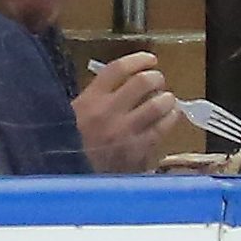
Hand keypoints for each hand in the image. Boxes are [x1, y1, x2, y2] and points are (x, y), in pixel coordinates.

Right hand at [74, 52, 182, 172]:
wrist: (70, 181)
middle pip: (143, 82)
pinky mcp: (138, 150)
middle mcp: (107, 112)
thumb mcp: (72, 116)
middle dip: (156, 78)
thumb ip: (96, 97)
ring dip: (166, 98)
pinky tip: (170, 116)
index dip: (138, 60)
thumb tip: (124, 80)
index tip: (150, 59)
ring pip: (158, 104)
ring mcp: (125, 132)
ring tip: (166, 99)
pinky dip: (171, 118)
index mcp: (88, 101)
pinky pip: (163, 127)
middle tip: (158, 81)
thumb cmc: (69, 146)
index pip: (117, 70)